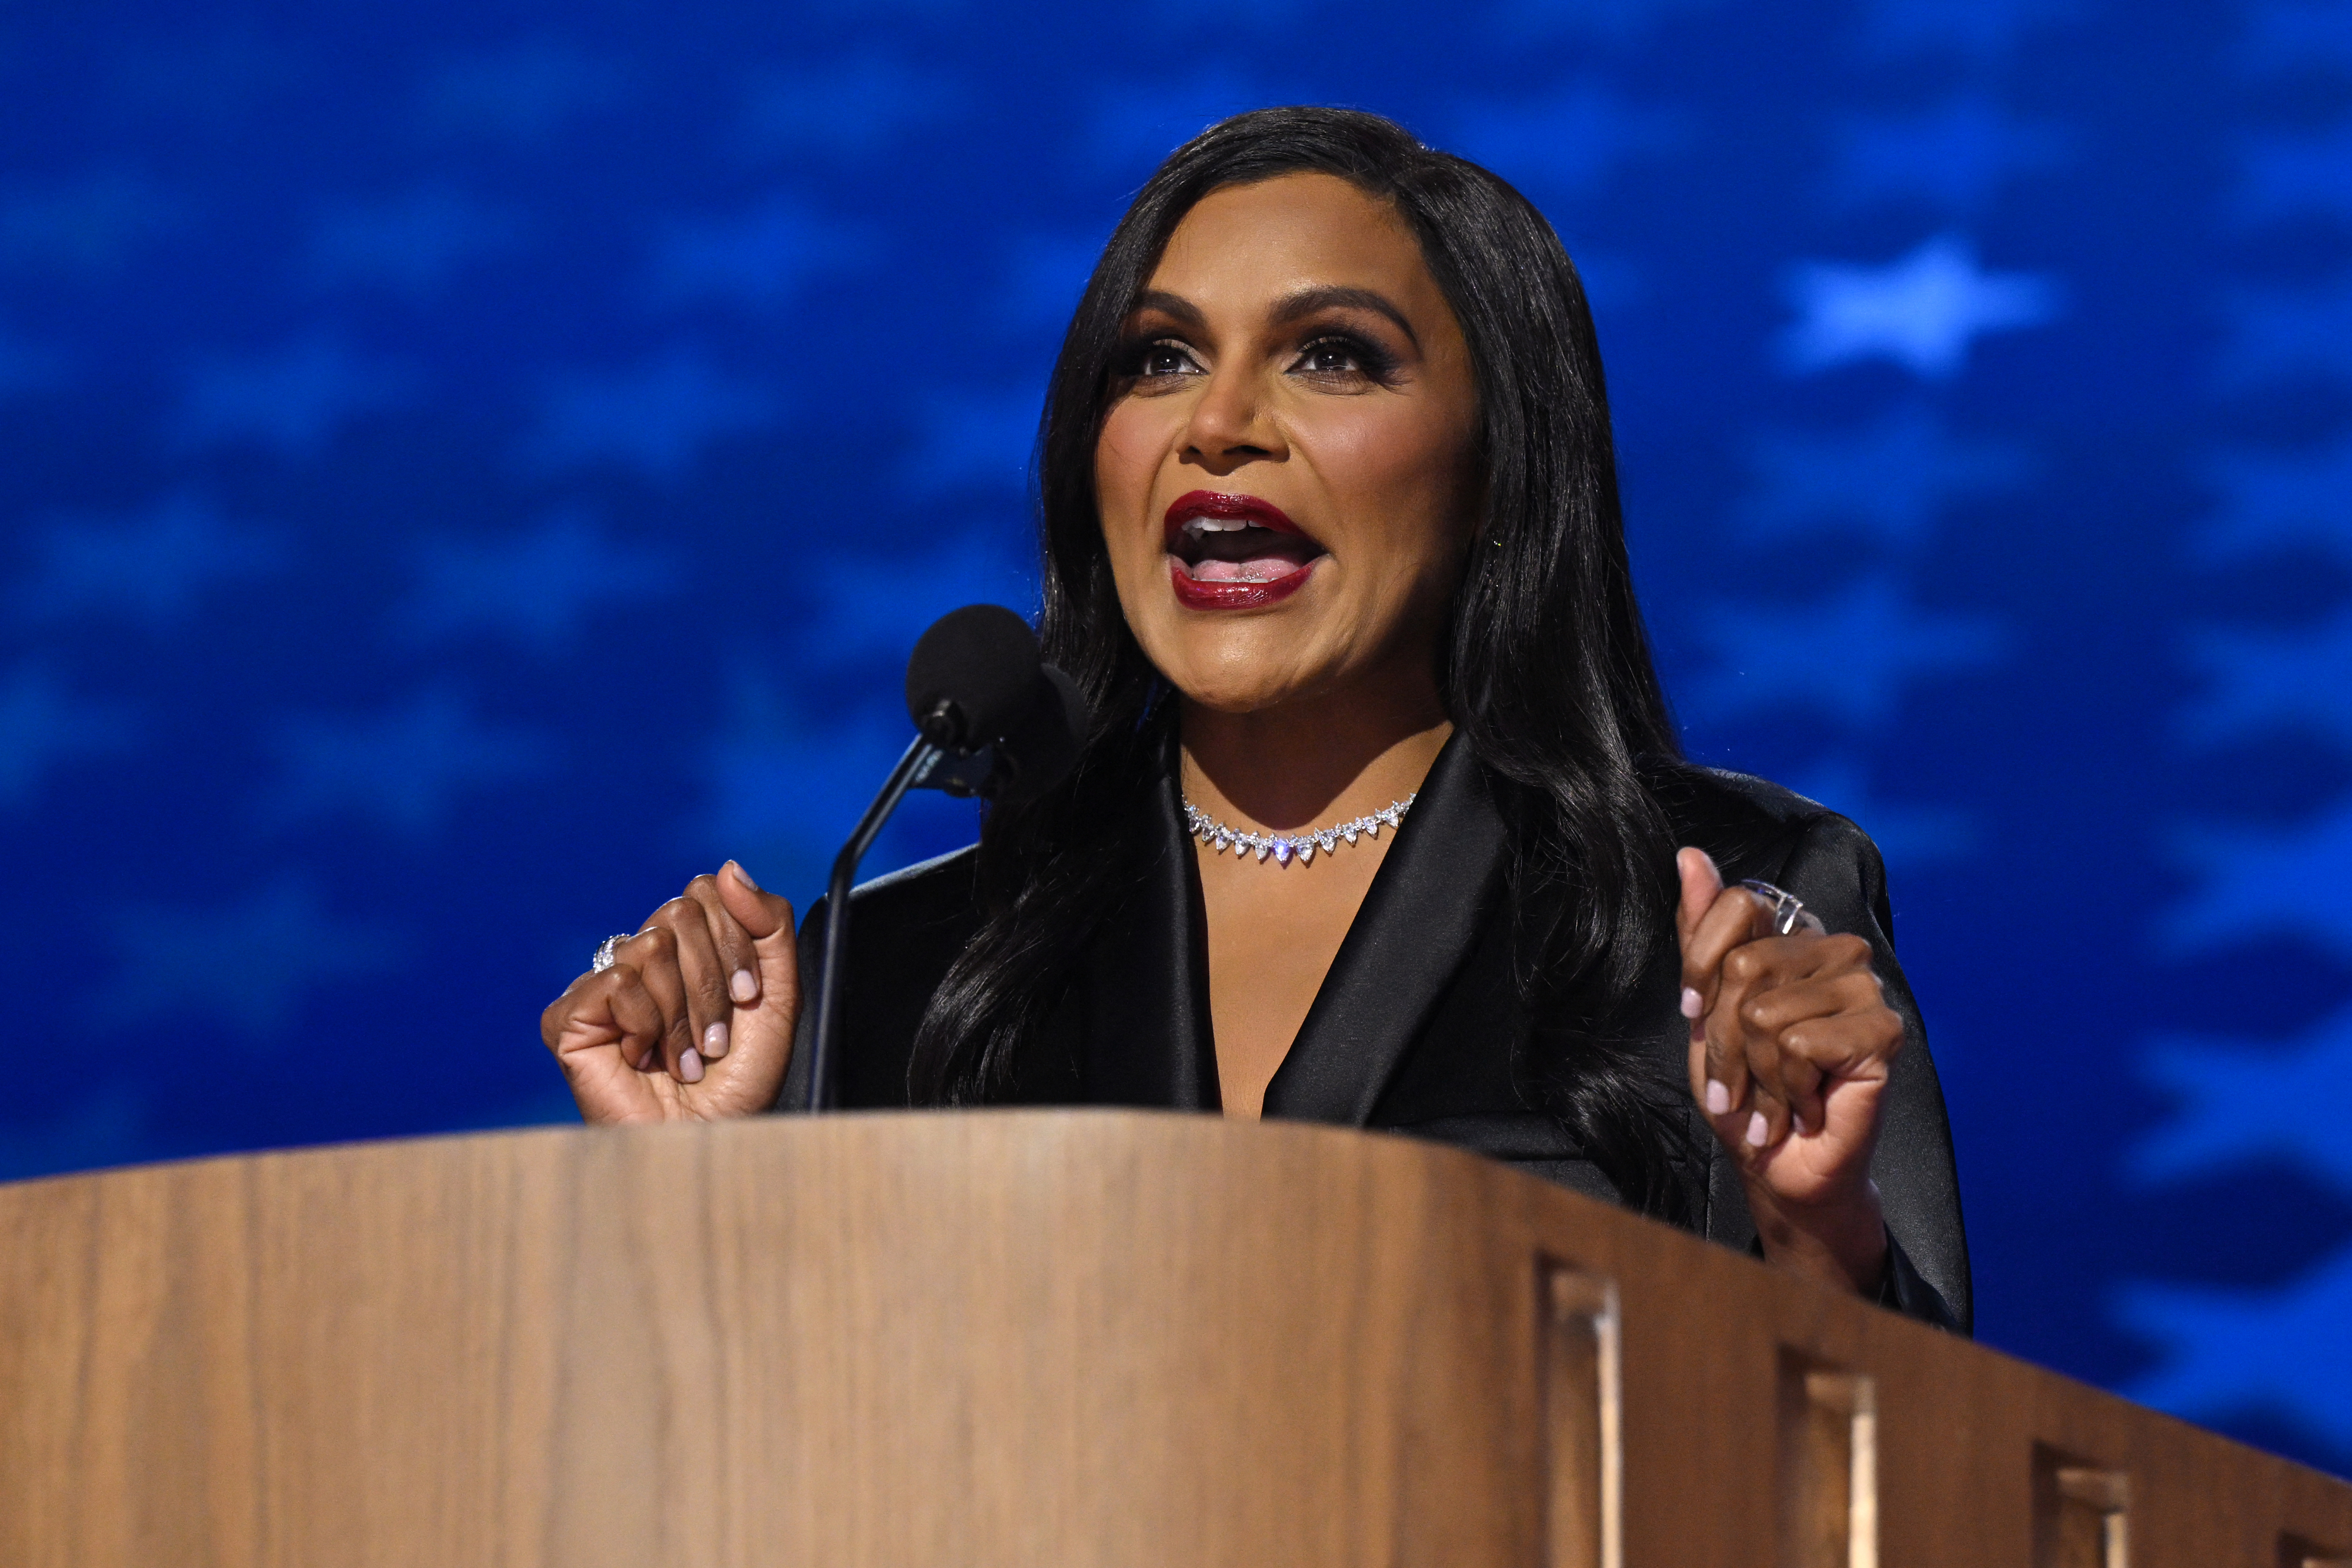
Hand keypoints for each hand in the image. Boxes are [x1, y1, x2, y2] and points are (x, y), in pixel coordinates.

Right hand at [541, 861, 797, 1123]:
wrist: (710, 1140)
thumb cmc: (740, 1080)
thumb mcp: (776, 995)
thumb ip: (768, 925)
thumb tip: (729, 868)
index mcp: (686, 948)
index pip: (706, 891)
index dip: (735, 942)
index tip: (746, 998)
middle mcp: (640, 957)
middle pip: (680, 911)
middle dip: (712, 979)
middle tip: (715, 1036)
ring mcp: (601, 984)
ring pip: (650, 943)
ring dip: (683, 1012)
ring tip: (682, 1056)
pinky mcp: (568, 1015)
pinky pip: (618, 980)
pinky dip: (647, 1024)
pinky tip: (644, 1058)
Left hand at [1675, 847, 1900, 1294]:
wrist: (1780, 1166)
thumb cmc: (1747, 1091)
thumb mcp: (1705, 1010)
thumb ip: (1700, 932)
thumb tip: (1689, 854)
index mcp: (1794, 935)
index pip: (1738, 903)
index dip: (1701, 968)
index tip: (1697, 1015)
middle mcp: (1836, 950)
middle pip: (1744, 966)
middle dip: (1725, 1040)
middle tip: (1741, 1082)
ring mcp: (1865, 987)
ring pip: (1767, 1011)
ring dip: (1756, 1074)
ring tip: (1775, 1098)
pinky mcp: (1884, 1031)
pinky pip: (1800, 1043)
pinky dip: (1787, 1088)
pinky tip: (1805, 1105)